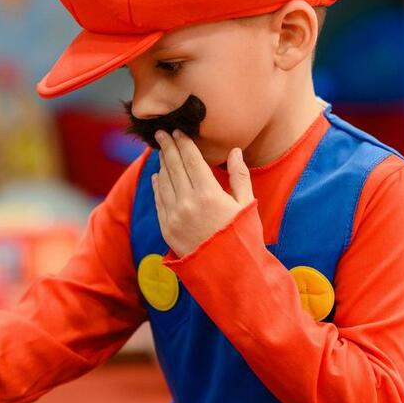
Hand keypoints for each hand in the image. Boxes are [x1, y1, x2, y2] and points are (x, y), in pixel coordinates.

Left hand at [152, 130, 254, 256]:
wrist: (229, 272)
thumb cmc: (242, 236)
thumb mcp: (246, 205)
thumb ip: (239, 176)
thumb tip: (235, 151)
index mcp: (209, 194)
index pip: (191, 161)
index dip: (183, 144)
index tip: (178, 131)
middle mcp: (188, 203)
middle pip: (174, 167)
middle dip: (167, 148)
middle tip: (161, 133)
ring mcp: (175, 216)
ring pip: (164, 182)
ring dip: (161, 164)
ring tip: (160, 151)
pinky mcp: (167, 229)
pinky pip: (159, 201)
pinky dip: (157, 186)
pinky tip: (157, 175)